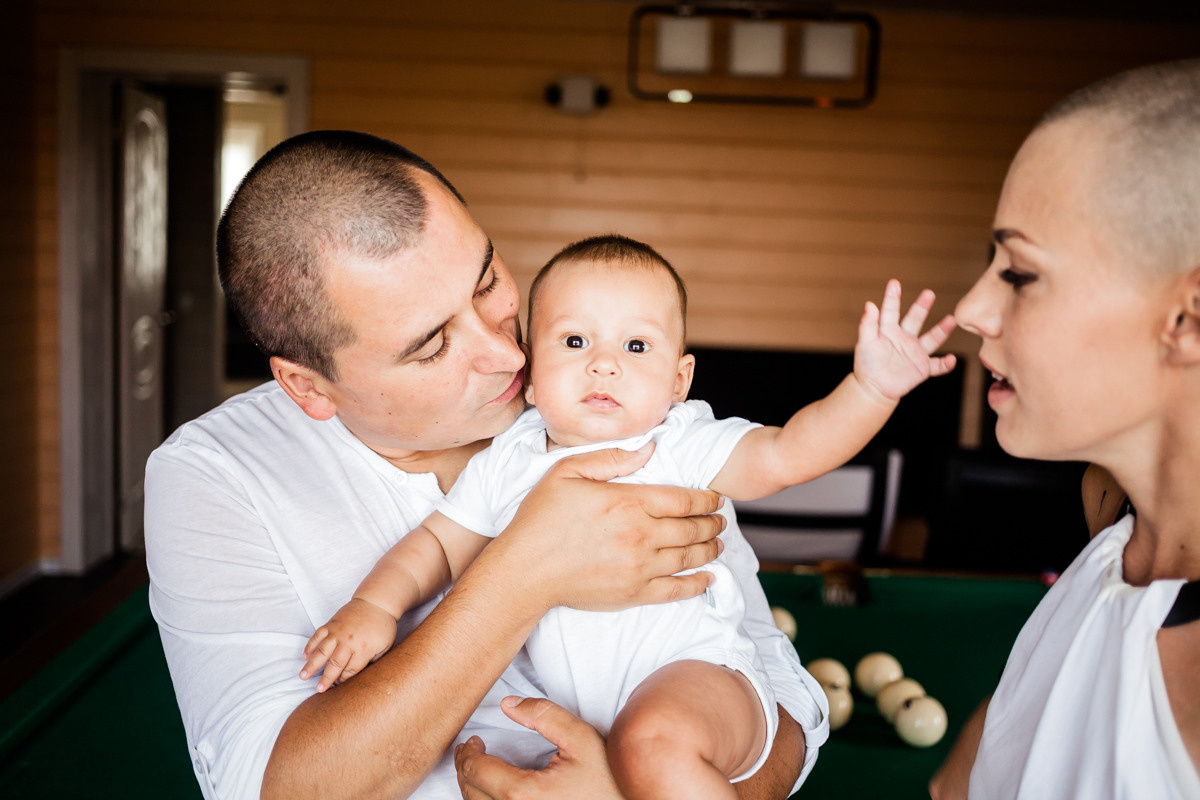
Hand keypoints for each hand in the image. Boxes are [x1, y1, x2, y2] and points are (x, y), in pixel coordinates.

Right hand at [300, 598, 396, 691]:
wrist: (376, 601)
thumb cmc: (383, 626)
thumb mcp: (385, 647)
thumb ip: (373, 662)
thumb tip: (362, 677)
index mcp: (364, 649)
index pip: (350, 670)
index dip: (343, 680)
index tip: (337, 686)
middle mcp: (348, 642)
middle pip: (335, 665)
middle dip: (326, 679)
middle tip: (319, 690)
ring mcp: (338, 632)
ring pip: (322, 652)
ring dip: (311, 665)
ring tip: (303, 676)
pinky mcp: (331, 624)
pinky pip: (317, 636)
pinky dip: (310, 646)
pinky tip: (305, 657)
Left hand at [456, 696, 624, 799]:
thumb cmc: (608, 780)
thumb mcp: (581, 738)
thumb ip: (543, 715)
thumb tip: (508, 704)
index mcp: (523, 793)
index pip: (475, 770)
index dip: (469, 752)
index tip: (474, 742)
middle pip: (470, 793)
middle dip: (466, 768)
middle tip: (472, 751)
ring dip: (473, 789)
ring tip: (480, 771)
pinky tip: (494, 793)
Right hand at [496, 444, 724, 613]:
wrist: (524, 570)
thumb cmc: (541, 518)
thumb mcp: (568, 471)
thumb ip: (612, 458)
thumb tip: (651, 448)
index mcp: (628, 501)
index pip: (683, 499)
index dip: (706, 498)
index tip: (716, 498)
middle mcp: (641, 535)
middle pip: (692, 528)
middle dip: (713, 523)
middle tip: (722, 520)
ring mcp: (640, 567)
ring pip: (689, 557)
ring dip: (710, 549)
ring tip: (719, 544)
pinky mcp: (633, 594)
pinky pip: (677, 590)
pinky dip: (698, 584)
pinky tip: (709, 579)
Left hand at [854, 279, 955, 402]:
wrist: (874, 388)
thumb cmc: (867, 365)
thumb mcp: (865, 343)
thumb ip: (867, 325)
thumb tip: (869, 305)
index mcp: (888, 331)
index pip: (891, 311)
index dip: (892, 297)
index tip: (894, 283)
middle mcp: (905, 338)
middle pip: (915, 319)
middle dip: (922, 307)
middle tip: (929, 293)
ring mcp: (915, 352)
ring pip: (932, 339)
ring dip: (942, 330)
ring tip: (952, 319)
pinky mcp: (922, 368)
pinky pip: (937, 366)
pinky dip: (945, 364)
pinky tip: (951, 359)